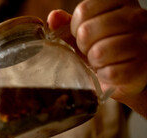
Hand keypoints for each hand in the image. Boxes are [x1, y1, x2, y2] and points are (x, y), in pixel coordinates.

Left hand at [48, 0, 146, 117]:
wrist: (130, 75)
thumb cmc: (108, 50)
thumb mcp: (88, 33)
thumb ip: (69, 25)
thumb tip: (53, 17)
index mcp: (121, 3)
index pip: (83, 10)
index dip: (75, 28)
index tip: (84, 36)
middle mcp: (137, 17)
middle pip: (87, 31)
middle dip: (83, 46)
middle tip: (93, 51)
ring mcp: (142, 42)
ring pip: (99, 52)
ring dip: (94, 62)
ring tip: (102, 62)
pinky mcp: (141, 68)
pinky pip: (109, 72)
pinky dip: (104, 76)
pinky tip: (111, 73)